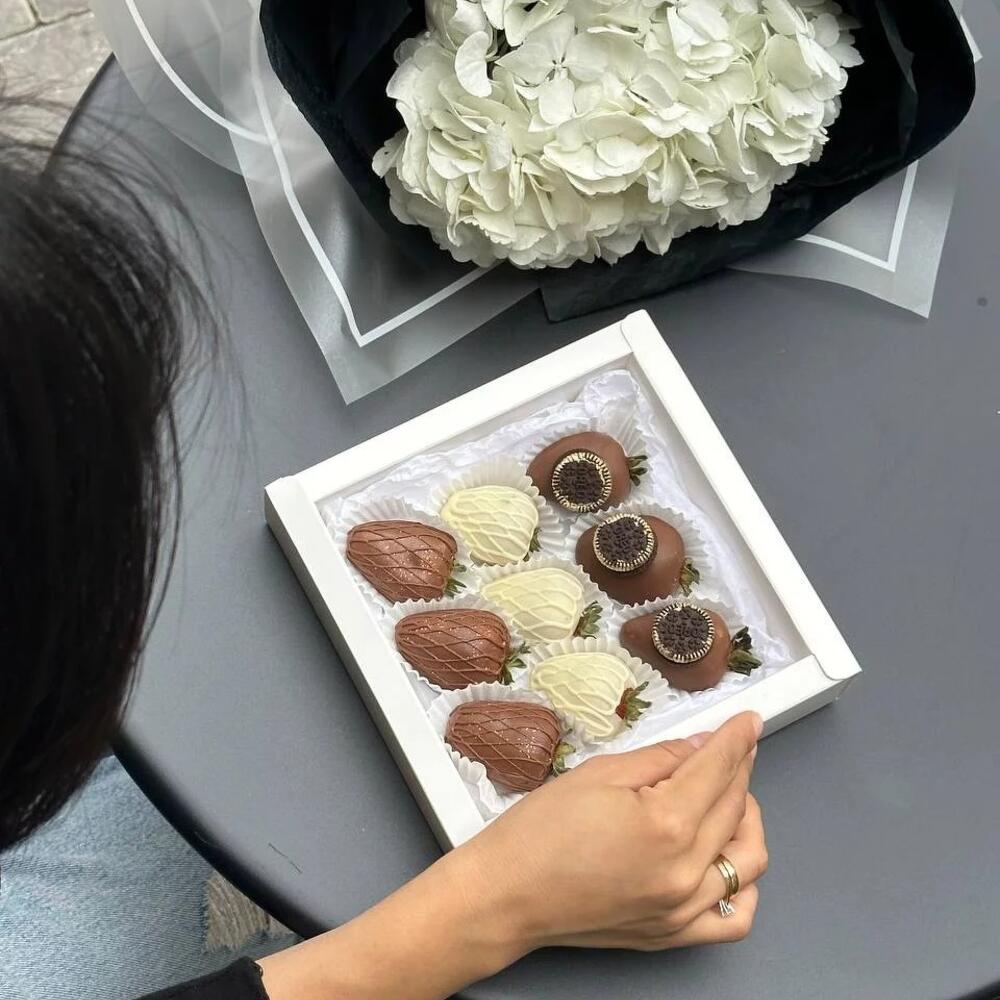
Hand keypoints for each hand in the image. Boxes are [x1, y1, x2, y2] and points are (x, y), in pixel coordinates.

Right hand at [260, 712, 765, 999]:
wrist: (505, 896)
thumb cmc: (538, 831)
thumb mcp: (598, 773)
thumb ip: (660, 758)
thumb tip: (701, 746)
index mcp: (667, 824)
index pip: (718, 769)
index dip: (736, 738)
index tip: (749, 720)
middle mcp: (685, 871)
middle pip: (736, 808)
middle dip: (741, 768)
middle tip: (734, 745)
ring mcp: (683, 909)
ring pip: (748, 861)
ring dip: (748, 821)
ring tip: (728, 797)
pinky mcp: (673, 934)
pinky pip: (733, 916)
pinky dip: (742, 884)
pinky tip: (725, 857)